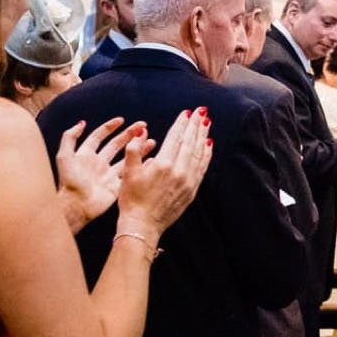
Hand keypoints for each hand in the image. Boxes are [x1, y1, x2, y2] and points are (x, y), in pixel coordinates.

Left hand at [56, 118, 146, 233]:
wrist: (76, 205)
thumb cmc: (69, 182)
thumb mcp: (64, 156)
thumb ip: (70, 138)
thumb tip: (81, 123)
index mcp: (86, 154)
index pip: (99, 136)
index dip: (109, 127)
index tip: (122, 120)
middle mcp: (98, 162)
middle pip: (116, 144)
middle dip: (129, 134)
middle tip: (143, 127)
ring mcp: (108, 174)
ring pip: (126, 158)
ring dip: (138, 148)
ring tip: (151, 141)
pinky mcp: (116, 186)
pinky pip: (130, 173)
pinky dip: (140, 166)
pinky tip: (150, 160)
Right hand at [113, 109, 212, 241]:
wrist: (142, 225)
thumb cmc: (132, 199)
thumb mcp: (128, 173)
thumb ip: (135, 150)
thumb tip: (142, 130)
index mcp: (162, 164)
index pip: (175, 138)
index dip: (181, 123)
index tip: (187, 112)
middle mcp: (178, 171)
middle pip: (190, 142)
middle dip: (196, 125)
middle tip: (202, 111)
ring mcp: (187, 181)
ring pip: (199, 154)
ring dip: (203, 137)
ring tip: (206, 123)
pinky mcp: (192, 191)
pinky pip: (202, 168)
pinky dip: (206, 154)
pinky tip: (208, 145)